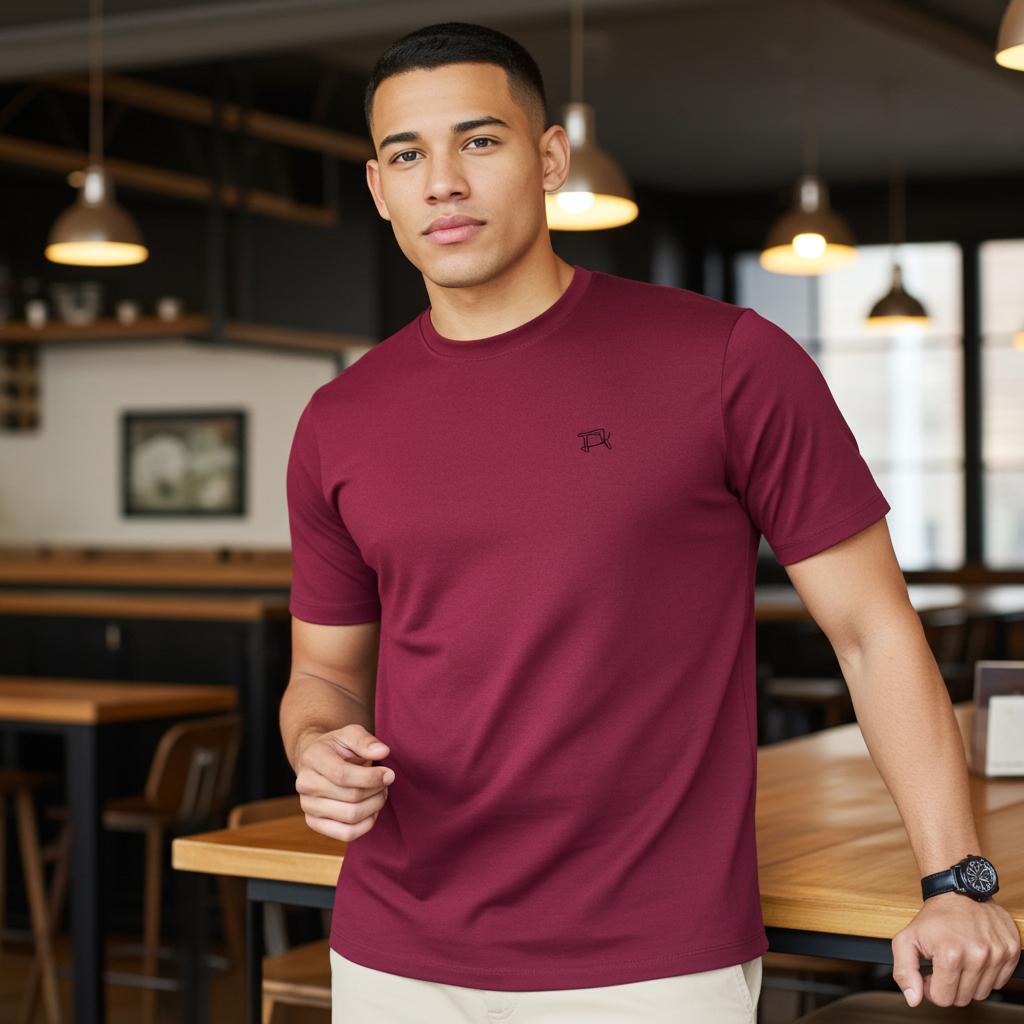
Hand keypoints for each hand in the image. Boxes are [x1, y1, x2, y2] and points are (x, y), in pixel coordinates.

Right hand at [294, 724, 393, 841]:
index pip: (342, 775)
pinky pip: (345, 834)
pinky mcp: (313, 823)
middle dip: (376, 790)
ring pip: (350, 817)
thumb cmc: (337, 747)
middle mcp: (305, 784)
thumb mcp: (350, 734)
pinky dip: (366, 825)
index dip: (371, 777)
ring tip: (380, 794)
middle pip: (351, 797)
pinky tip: (372, 811)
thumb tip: (382, 752)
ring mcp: (307, 806)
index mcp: (313, 758)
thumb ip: (366, 740)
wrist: (316, 761)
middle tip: (386, 782)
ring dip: (374, 807)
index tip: (389, 774)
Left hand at [892, 893, 1020, 1005]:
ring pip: (981, 993)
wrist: (958, 892)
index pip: (942, 999)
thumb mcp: (906, 939)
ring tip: (958, 960)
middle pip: (963, 999)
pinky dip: (985, 975)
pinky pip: (998, 983)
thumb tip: (914, 999)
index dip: (931, 989)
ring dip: (968, 982)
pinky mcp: (1011, 951)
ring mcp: (997, 954)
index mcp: (951, 954)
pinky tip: (973, 957)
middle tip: (943, 965)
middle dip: (949, 986)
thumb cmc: (933, 917)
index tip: (929, 973)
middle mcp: (978, 956)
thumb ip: (904, 972)